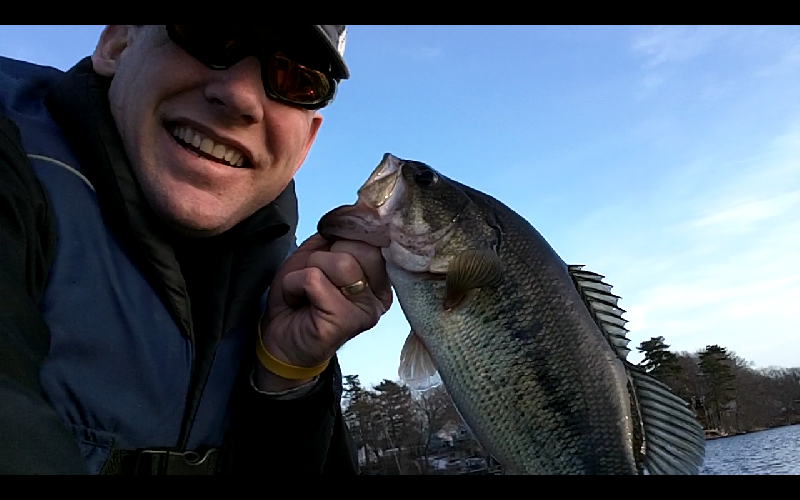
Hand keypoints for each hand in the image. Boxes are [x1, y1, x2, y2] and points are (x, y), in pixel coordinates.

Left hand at [256, 234, 392, 391]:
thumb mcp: (317, 256)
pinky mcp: (346, 321)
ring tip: (303, 288)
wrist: (279, 340)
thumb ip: (337, 237)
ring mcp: (367, 310)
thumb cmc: (299, 297)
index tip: (329, 237)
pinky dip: (295, 284)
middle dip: (325, 254)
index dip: (349, 229)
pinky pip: (315, 280)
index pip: (376, 238)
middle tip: (312, 275)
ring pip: (341, 263)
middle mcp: (381, 294)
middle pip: (361, 248)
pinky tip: (296, 300)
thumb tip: (356, 211)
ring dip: (308, 269)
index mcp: (379, 277)